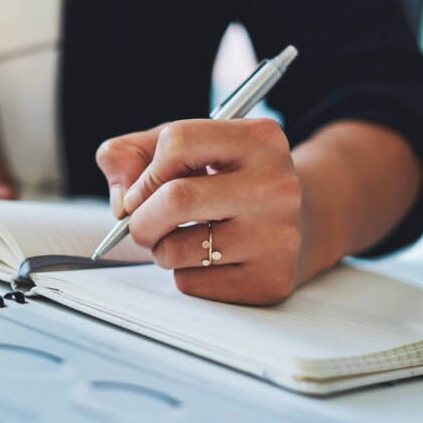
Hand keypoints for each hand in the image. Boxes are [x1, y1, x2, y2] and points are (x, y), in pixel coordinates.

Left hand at [96, 119, 303, 304]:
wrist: (300, 222)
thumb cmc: (227, 180)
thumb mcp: (187, 148)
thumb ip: (133, 155)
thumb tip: (121, 202)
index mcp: (259, 139)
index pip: (178, 142)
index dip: (146, 170)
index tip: (142, 189)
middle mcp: (277, 185)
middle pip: (177, 199)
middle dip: (141, 218)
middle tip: (140, 224)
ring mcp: (278, 236)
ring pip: (176, 250)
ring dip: (160, 249)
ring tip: (181, 238)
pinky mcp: (269, 280)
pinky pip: (192, 284)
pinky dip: (184, 274)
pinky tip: (209, 259)